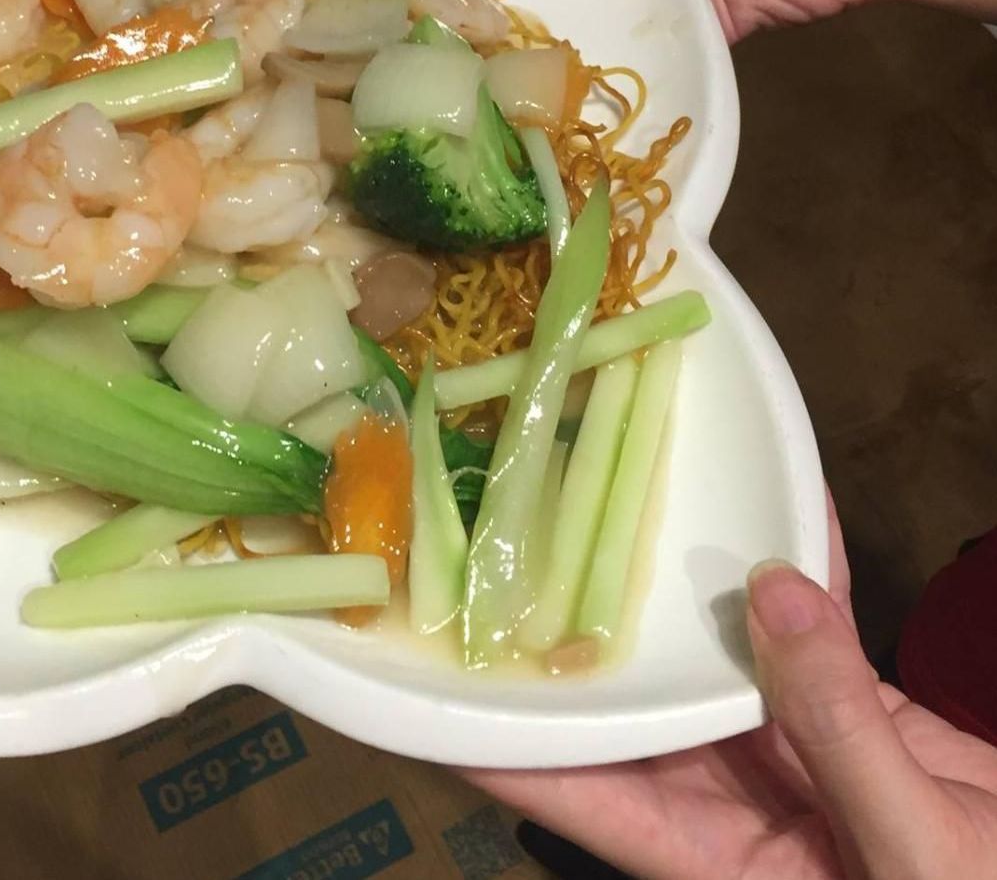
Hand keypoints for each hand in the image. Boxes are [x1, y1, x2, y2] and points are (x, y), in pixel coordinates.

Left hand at [463, 497, 996, 879]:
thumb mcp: (912, 851)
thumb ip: (838, 726)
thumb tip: (769, 593)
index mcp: (694, 848)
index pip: (555, 780)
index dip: (477, 725)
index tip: (412, 655)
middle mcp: (711, 789)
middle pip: (612, 697)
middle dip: (565, 619)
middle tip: (509, 523)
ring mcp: (774, 742)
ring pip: (704, 648)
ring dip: (674, 575)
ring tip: (614, 481)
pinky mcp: (841, 710)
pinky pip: (807, 626)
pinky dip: (799, 563)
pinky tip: (778, 491)